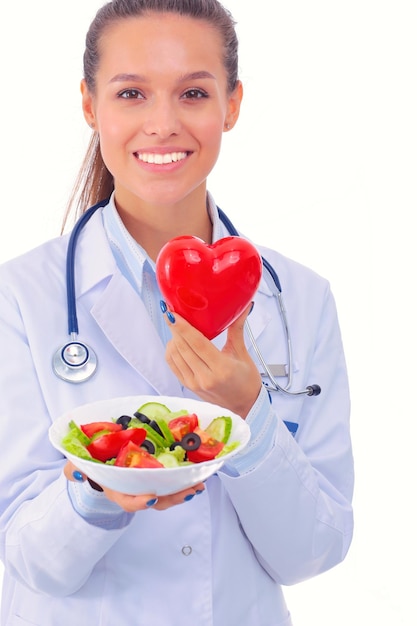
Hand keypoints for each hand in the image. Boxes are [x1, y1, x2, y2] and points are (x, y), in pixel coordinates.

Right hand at [64, 461, 204, 512]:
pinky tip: (198, 478)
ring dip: (183, 493)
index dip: (139, 502)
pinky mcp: (158, 480)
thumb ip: (75, 468)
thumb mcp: (80, 465)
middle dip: (172, 499)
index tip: (151, 497)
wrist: (102, 464)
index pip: (128, 501)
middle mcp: (135, 492)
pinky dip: (186, 483)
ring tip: (198, 486)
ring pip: (167, 496)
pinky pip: (173, 486)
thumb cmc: (94, 465)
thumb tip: (76, 473)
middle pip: (155, 502)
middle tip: (187, 491)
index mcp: (117, 490)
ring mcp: (147, 487)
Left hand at [163, 302, 261, 417]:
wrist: (245, 406)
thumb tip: (242, 307)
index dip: (182, 327)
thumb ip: (237, 329)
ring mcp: (195, 384)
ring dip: (173, 339)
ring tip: (177, 327)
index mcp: (222, 368)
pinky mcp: (188, 387)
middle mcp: (206, 377)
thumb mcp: (243, 354)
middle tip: (171, 313)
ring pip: (175, 355)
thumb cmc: (247, 381)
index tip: (172, 313)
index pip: (197, 343)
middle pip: (183, 347)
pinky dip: (172, 351)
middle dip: (174, 328)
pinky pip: (173, 365)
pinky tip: (177, 342)